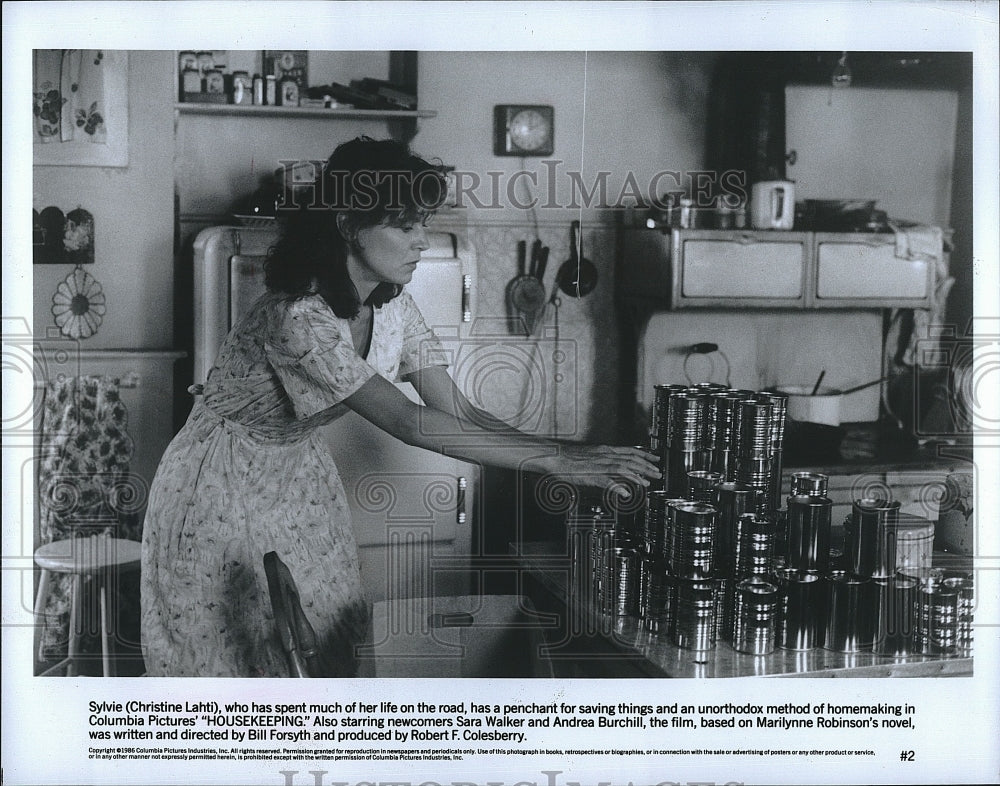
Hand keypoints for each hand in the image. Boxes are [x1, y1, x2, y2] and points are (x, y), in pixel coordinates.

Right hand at [536, 444, 660, 499]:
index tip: (655, 459)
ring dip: (636, 476)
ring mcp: (598, 464)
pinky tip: (625, 493)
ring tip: (647, 483)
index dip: (645, 455)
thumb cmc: (568, 458)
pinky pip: (606, 481)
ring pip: (623, 468)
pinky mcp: (590, 474)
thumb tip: (614, 467)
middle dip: (646, 466)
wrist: (553, 456)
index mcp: (604, 450)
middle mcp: (604, 455)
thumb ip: (603, 460)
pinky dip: (618, 486)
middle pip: (630, 459)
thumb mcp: (590, 456)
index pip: (629, 451)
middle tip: (658, 473)